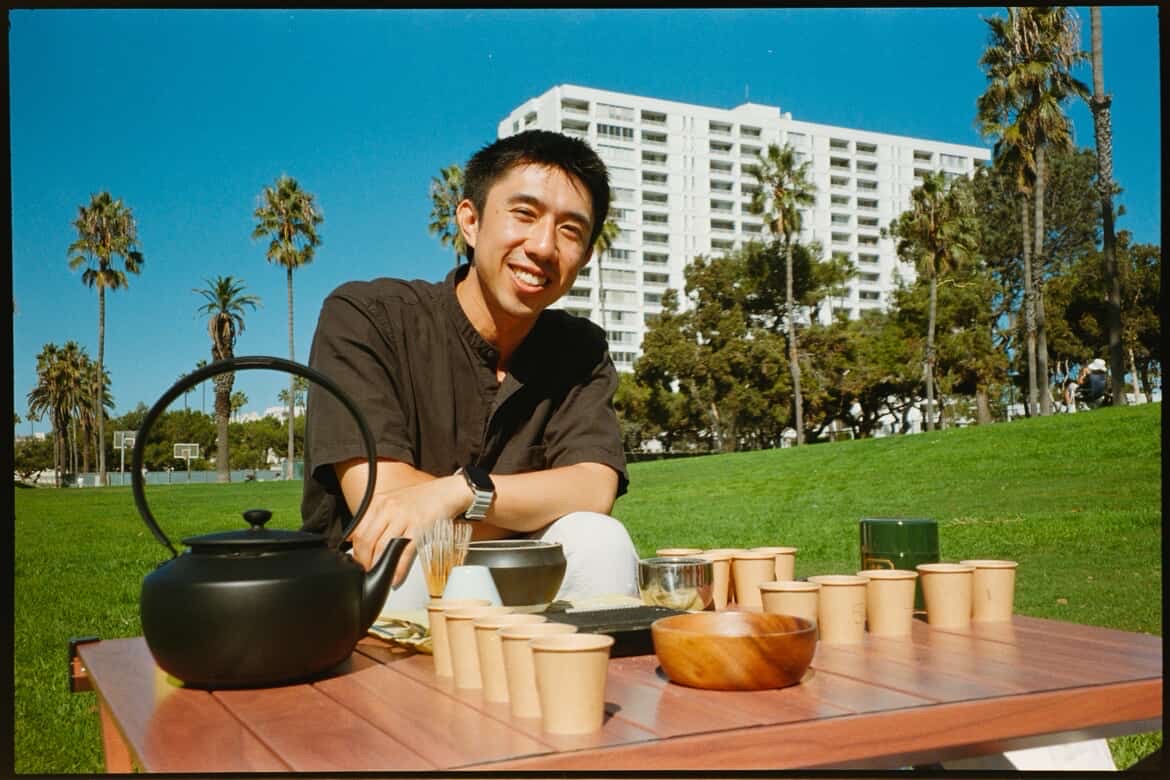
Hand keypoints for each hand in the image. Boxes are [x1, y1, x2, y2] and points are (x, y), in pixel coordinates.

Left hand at [346, 475, 466, 584]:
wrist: (447, 492)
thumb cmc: (421, 499)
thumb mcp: (392, 502)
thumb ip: (374, 517)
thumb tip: (353, 538)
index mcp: (379, 502)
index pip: (358, 531)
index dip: (355, 551)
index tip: (357, 563)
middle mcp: (388, 508)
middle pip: (366, 541)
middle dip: (364, 562)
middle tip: (366, 573)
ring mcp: (404, 518)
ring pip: (382, 548)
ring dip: (378, 566)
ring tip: (379, 577)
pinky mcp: (419, 528)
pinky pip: (404, 553)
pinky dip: (398, 569)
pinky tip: (395, 578)